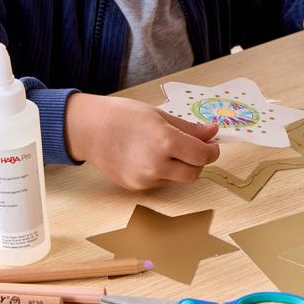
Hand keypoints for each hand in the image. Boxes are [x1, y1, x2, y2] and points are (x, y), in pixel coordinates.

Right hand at [64, 93, 218, 189]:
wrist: (90, 129)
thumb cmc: (124, 116)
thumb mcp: (161, 115)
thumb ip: (189, 128)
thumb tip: (212, 132)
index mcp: (166, 142)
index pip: (203, 155)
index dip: (212, 151)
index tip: (212, 145)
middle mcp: (157, 165)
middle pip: (194, 173)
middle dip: (199, 162)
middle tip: (194, 149)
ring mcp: (145, 179)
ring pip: (177, 179)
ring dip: (179, 167)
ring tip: (164, 149)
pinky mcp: (135, 187)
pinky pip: (159, 182)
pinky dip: (162, 172)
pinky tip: (148, 157)